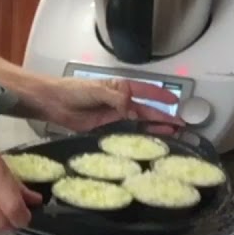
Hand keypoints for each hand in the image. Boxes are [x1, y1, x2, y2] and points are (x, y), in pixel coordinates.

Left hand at [24, 77, 182, 132]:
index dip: (161, 97)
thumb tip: (130, 104)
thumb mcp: (96, 89)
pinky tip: (146, 145)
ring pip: (138, 125)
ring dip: (153, 130)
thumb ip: (114, 96)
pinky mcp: (105, 130)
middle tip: (180, 127)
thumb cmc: (72, 90)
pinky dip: (136, 140)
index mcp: (120, 89)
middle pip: (146, 111)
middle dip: (163, 118)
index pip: (146, 91)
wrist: (53, 103)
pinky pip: (124, 135)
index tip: (176, 102)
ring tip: (170, 137)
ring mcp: (113, 117)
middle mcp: (120, 103)